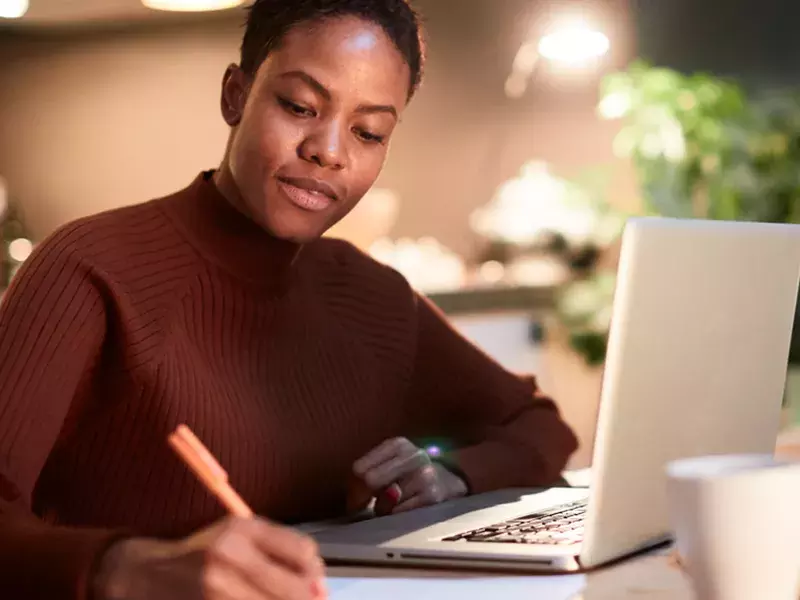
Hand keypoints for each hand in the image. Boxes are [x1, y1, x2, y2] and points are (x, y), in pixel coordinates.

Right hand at [93, 516, 325, 599]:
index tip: (316, 580)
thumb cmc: (201, 554)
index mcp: (242, 528)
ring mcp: (217, 588)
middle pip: (294, 587)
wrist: (147, 575)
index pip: (302, 550)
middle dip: (309, 598)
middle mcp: (230, 555)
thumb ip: (278, 549)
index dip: (315, 570)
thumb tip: (318, 580)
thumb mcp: (237, 535)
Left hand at [350, 437, 467, 515]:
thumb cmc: (412, 476)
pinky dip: (398, 517)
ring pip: (385, 501)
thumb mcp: (392, 465)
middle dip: (365, 498)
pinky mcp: (433, 495)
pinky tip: (406, 511)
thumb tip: (355, 505)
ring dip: (385, 510)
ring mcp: (425, 474)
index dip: (354, 488)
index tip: (359, 498)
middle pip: (370, 480)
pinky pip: (400, 513)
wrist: (452, 481)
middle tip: (370, 506)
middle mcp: (412, 455)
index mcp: (397, 445)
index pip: (359, 468)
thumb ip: (369, 477)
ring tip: (395, 506)